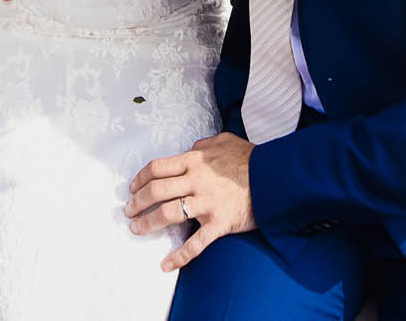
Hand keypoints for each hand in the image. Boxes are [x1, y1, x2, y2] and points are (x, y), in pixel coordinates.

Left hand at [127, 135, 254, 269]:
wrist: (276, 177)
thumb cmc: (250, 159)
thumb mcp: (224, 141)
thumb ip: (204, 144)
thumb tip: (191, 147)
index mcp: (195, 161)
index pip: (158, 168)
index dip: (140, 178)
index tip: (132, 187)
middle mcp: (196, 181)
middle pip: (157, 191)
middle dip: (137, 202)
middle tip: (129, 210)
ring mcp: (207, 203)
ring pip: (168, 214)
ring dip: (148, 223)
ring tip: (136, 229)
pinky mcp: (219, 223)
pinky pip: (196, 243)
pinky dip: (180, 256)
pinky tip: (166, 264)